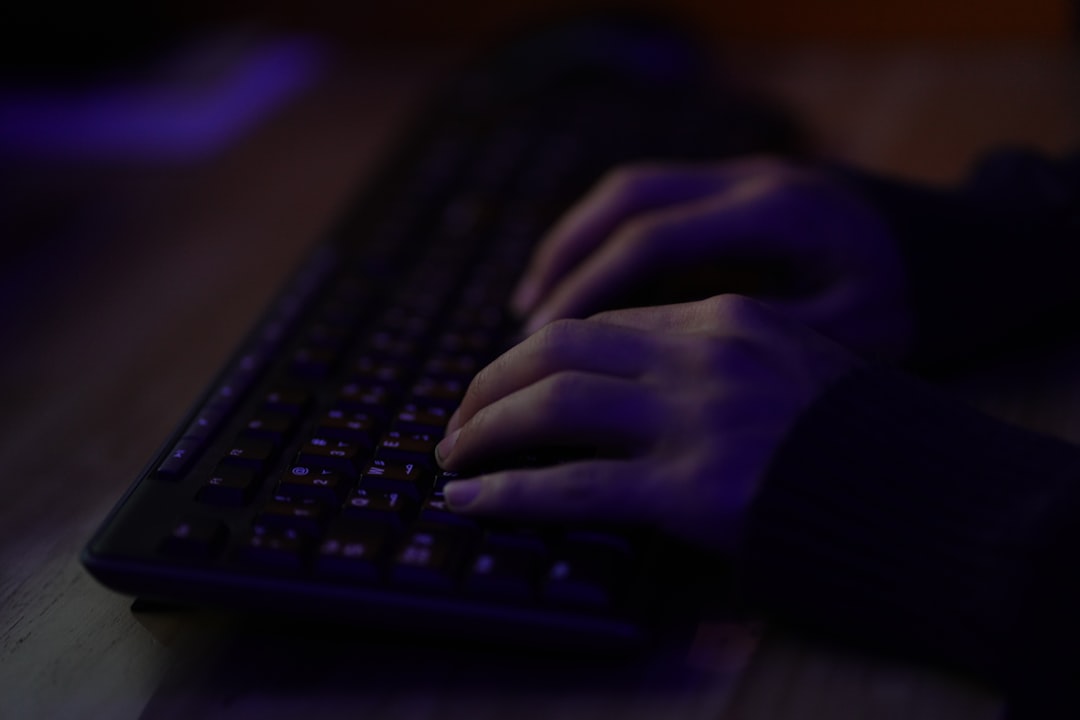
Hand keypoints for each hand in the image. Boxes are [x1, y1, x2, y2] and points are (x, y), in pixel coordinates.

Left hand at [435, 295, 857, 552]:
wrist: (929, 497)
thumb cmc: (857, 438)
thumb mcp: (786, 364)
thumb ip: (712, 358)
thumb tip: (626, 383)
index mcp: (724, 317)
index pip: (600, 324)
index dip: (536, 355)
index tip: (508, 383)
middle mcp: (703, 354)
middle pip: (559, 349)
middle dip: (492, 382)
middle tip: (460, 418)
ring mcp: (697, 419)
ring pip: (554, 405)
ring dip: (486, 430)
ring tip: (452, 456)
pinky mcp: (695, 489)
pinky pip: (575, 485)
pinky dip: (511, 492)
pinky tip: (472, 501)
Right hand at [511, 157, 913, 361]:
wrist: (965, 249)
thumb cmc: (917, 305)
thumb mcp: (854, 342)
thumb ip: (762, 352)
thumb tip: (662, 390)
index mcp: (778, 216)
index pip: (651, 242)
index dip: (586, 291)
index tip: (541, 346)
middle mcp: (752, 180)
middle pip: (626, 201)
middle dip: (561, 263)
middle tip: (519, 330)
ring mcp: (745, 174)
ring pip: (632, 192)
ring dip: (575, 245)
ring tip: (532, 310)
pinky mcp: (742, 188)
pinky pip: (654, 201)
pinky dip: (608, 241)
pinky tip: (589, 288)